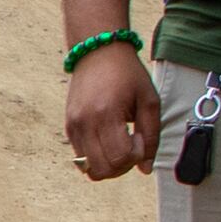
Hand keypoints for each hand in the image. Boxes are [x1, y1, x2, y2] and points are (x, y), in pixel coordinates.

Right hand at [63, 43, 157, 180]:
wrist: (98, 52)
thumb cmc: (127, 74)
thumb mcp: (149, 100)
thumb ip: (151, 136)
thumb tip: (146, 168)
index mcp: (106, 114)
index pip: (120, 158)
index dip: (136, 155)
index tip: (139, 136)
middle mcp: (85, 123)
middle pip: (103, 169)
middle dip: (123, 166)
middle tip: (131, 145)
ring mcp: (73, 127)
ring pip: (90, 169)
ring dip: (109, 165)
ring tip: (119, 145)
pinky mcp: (69, 128)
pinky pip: (81, 159)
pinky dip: (97, 158)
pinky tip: (108, 140)